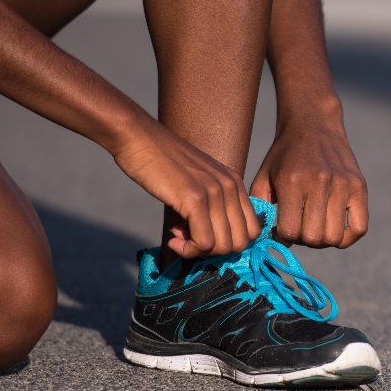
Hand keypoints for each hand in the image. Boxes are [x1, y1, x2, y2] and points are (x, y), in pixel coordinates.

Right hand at [111, 119, 258, 257]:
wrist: (138, 139)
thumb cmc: (161, 162)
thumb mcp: (197, 180)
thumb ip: (211, 204)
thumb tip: (211, 241)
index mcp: (234, 182)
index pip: (252, 229)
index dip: (228, 242)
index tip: (203, 236)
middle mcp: (230, 186)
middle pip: (240, 242)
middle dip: (214, 252)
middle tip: (189, 238)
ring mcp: (215, 192)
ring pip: (222, 246)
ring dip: (198, 251)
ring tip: (178, 234)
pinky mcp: (195, 199)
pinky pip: (203, 242)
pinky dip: (187, 250)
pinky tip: (173, 239)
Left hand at [249, 117, 367, 247]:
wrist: (313, 125)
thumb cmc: (284, 156)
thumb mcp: (263, 177)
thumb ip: (259, 208)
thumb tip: (264, 239)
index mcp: (292, 181)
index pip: (290, 231)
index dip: (282, 237)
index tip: (281, 229)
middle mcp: (320, 182)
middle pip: (313, 238)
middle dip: (303, 239)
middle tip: (299, 227)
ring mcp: (343, 184)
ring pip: (334, 238)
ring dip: (322, 240)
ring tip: (315, 226)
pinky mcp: (359, 186)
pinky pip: (359, 229)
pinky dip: (346, 238)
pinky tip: (334, 230)